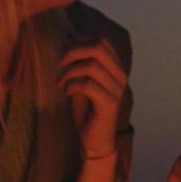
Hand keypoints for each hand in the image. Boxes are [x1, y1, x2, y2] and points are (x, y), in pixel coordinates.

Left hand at [59, 39, 127, 160]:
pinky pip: (88, 85)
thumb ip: (80, 62)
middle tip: (60, 63)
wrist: (93, 140)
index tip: (64, 53)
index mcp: (116, 68)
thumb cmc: (86, 110)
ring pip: (92, 65)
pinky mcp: (109, 103)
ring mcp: (117, 90)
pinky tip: (66, 92)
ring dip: (70, 72)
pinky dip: (72, 85)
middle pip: (98, 48)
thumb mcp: (81, 80)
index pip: (101, 41)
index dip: (79, 41)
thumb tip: (69, 41)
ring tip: (62, 82)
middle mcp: (120, 76)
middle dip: (73, 51)